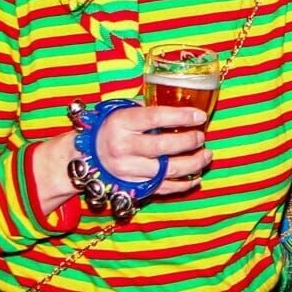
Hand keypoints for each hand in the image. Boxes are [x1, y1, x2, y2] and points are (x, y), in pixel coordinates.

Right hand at [31, 105, 212, 210]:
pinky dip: (184, 184)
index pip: (154, 118)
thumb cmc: (111, 127)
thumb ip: (149, 107)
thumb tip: (181, 103)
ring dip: (193, 164)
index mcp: (121, 123)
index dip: (181, 116)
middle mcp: (123, 148)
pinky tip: (197, 176)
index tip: (200, 115)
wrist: (84, 155)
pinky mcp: (133, 187)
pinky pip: (163, 188)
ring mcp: (128, 170)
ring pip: (167, 170)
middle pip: (162, 147)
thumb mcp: (123, 110)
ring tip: (207, 155)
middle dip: (188, 142)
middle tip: (201, 136)